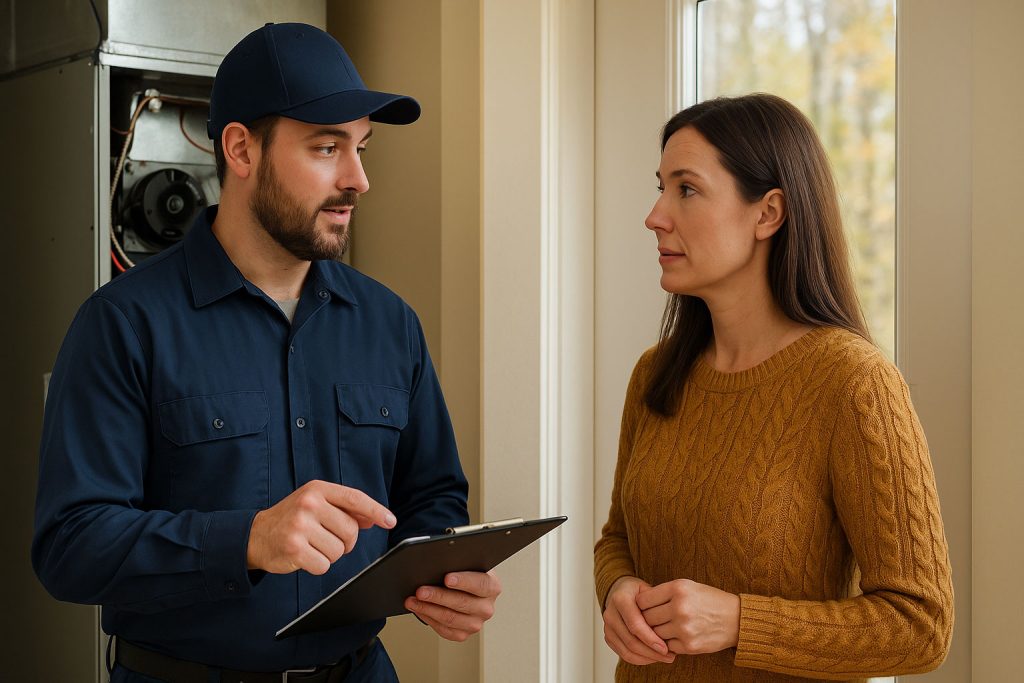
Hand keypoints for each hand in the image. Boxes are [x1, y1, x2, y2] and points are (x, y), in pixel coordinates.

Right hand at [246, 480, 395, 574]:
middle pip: (350, 531)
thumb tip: (375, 518)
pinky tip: (304, 556)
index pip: (355, 498)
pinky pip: (324, 565)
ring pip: (339, 551)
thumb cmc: (292, 519)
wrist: (255, 535)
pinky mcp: (294, 548)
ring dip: (329, 555)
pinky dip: (317, 565)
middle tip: (326, 539)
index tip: (391, 521)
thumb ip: (345, 509)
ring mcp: (300, 526)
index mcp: (317, 489)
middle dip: (344, 542)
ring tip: (312, 545)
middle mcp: (309, 504)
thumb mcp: (316, 504)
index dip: (376, 511)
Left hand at [405, 570, 501, 641]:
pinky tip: (418, 610)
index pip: (480, 584)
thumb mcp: (467, 563)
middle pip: (461, 603)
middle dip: (438, 596)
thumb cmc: (465, 573)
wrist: (467, 589)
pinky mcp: (463, 634)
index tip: (447, 578)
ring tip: (413, 601)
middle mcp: (486, 607)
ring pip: (450, 619)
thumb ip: (458, 563)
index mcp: (492, 586)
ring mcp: (476, 623)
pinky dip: (428, 618)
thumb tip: (438, 564)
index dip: (463, 581)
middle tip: (421, 591)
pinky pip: (444, 630)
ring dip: (428, 609)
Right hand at [602, 576, 674, 664]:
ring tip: (664, 658)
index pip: (635, 624)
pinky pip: (624, 654)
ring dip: (647, 658)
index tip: (666, 648)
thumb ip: (657, 606)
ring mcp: (607, 627)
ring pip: (627, 651)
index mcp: (620, 599)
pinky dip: (640, 659)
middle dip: (651, 652)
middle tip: (669, 656)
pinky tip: (654, 657)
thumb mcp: (650, 591)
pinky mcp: (609, 637)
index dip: (650, 639)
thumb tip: (672, 628)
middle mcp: (610, 613)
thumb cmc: (639, 592)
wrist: (622, 591)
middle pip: (631, 641)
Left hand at [636, 578, 739, 654]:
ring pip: (654, 633)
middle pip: (647, 618)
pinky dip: (668, 643)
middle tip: (652, 619)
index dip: (641, 604)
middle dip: (647, 620)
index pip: (643, 599)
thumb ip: (664, 592)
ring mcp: (684, 628)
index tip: (643, 607)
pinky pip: (667, 646)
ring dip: (656, 633)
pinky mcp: (689, 645)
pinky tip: (675, 636)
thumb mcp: (688, 586)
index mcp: (678, 588)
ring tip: (665, 627)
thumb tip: (638, 602)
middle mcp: (680, 607)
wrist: (736, 619)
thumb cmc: (709, 600)